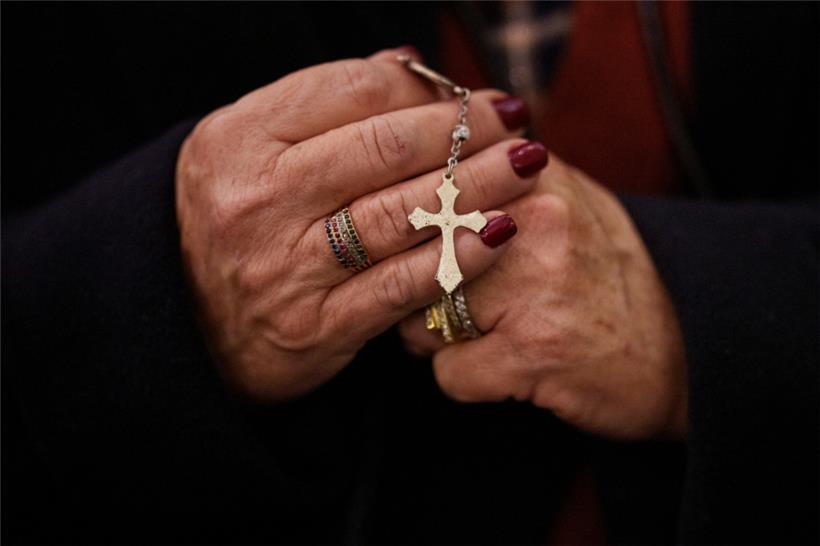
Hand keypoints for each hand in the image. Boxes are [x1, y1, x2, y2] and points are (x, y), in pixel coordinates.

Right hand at [176, 48, 542, 400]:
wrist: (191, 324)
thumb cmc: (239, 223)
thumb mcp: (251, 151)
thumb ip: (321, 107)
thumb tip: (408, 66)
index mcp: (238, 140)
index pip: (352, 92)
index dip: (426, 90)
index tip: (473, 95)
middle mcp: (258, 201)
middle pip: (385, 149)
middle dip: (465, 130)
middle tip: (516, 123)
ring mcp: (286, 268)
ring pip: (401, 214)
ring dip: (476, 185)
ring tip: (524, 167)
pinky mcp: (316, 326)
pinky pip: (401, 285)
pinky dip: (457, 256)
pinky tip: (500, 233)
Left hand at [399, 155, 686, 439]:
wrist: (686, 351)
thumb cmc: (611, 278)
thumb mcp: (569, 202)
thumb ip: (502, 178)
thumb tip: (429, 162)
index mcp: (534, 175)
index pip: (423, 188)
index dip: (411, 233)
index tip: (419, 251)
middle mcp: (532, 218)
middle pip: (411, 259)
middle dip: (419, 291)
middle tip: (461, 304)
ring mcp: (533, 284)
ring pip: (417, 319)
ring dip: (440, 339)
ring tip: (495, 336)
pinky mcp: (533, 352)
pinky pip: (448, 373)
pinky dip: (470, 381)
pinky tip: (513, 369)